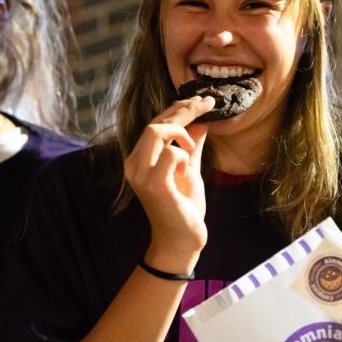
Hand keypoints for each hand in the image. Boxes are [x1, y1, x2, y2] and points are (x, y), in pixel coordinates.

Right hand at [123, 96, 213, 273]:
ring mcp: (141, 175)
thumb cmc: (184, 208)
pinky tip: (187, 168)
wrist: (181, 241)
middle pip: (155, 123)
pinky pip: (169, 155)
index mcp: (140, 159)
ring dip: (181, 131)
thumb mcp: (190, 170)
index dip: (178, 109)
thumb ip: (192, 147)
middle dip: (183, 109)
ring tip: (193, 144)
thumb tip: (202, 122)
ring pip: (155, 132)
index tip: (201, 100)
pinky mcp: (154, 186)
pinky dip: (183, 154)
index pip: (155, 124)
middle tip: (207, 103)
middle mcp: (134, 165)